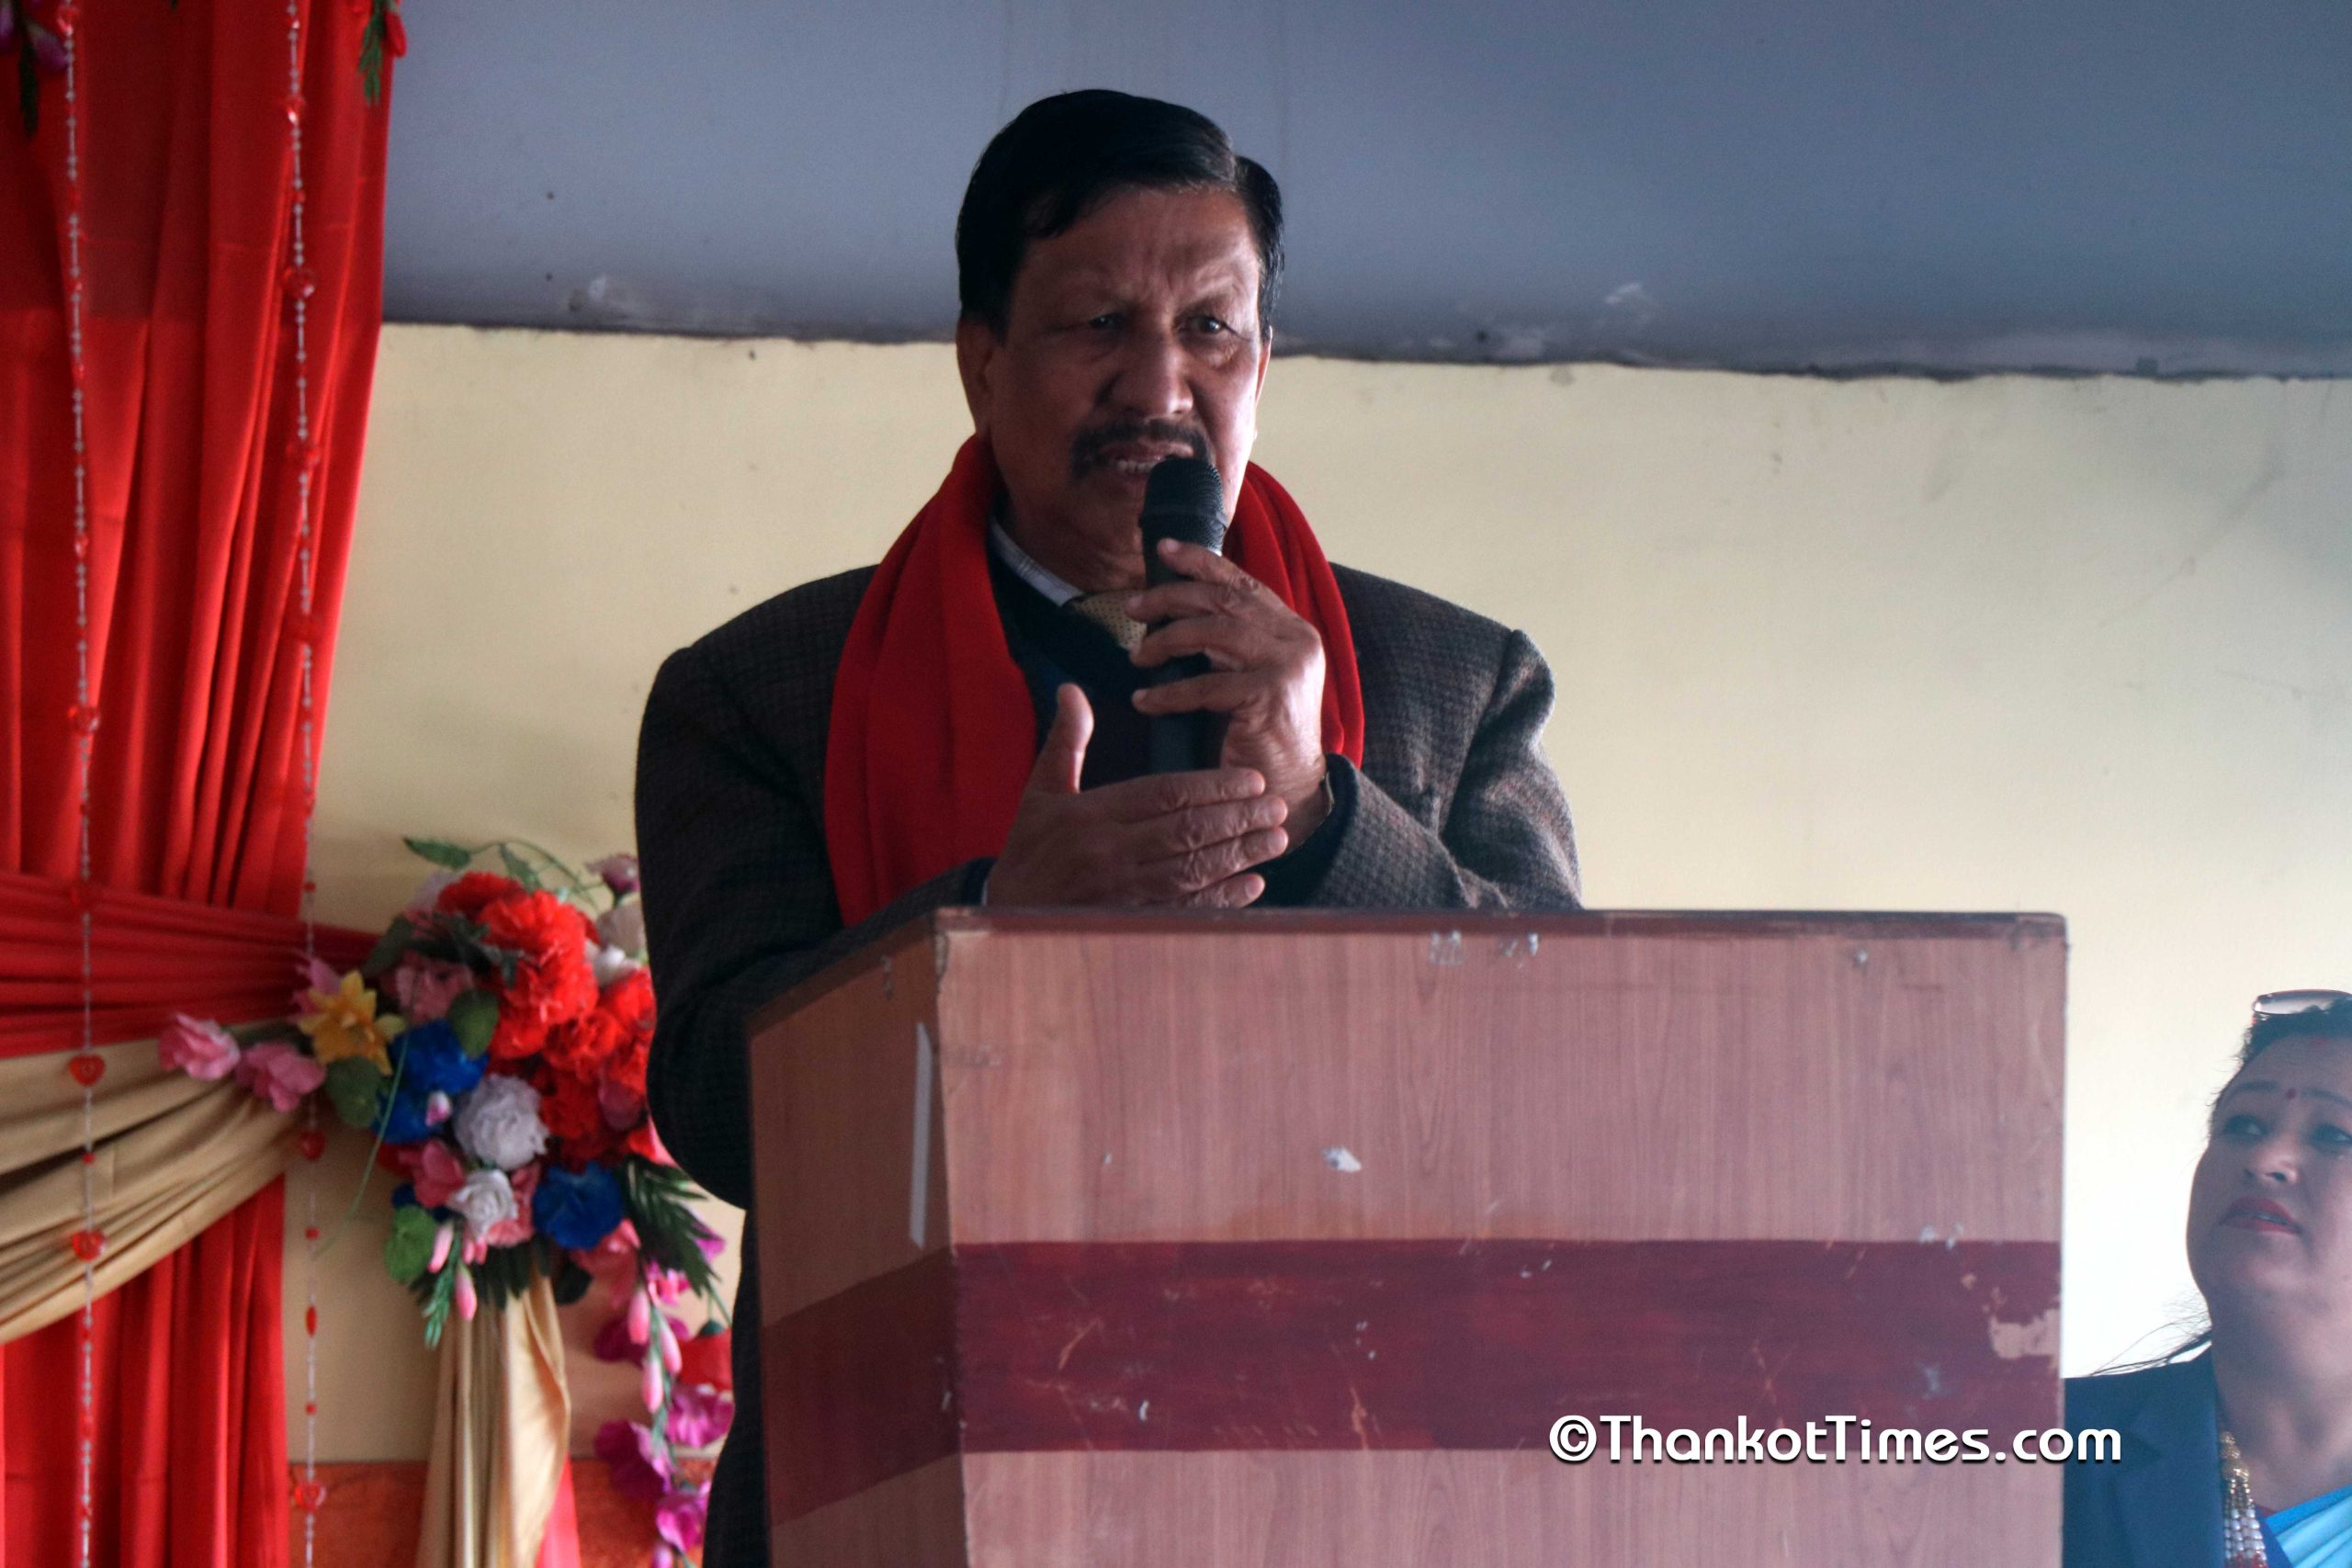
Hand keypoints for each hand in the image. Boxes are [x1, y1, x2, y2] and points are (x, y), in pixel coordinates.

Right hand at [987, 686, 1291, 906]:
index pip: (1164, 794)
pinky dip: (1221, 899)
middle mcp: (1107, 853)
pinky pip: (1183, 910)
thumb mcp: (1040, 793)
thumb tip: (1072, 690)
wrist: (1003, 915)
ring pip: (1191, 870)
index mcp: (1090, 815)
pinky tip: (1252, 885)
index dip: (1213, 786)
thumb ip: (1066, 743)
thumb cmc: (1028, 850)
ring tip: (1276, 839)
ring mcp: (1119, 892)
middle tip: (1278, 807)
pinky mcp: (1127, 922)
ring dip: (1239, 855)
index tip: (1251, 779)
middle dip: (1238, 818)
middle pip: (1187, 831)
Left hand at [1126, 538, 1330, 837]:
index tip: (1163, 550)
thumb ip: (1229, 643)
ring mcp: (1287, 666)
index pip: (1242, 582)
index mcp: (1292, 629)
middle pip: (1224, 599)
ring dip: (1166, 640)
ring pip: (1214, 632)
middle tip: (1132, 606)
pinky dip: (1169, 693)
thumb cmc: (1258, 736)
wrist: (1288, 791)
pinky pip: (1206, 685)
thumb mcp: (1248, 676)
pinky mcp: (1270, 698)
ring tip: (1138, 656)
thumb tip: (1175, 609)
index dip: (1202, 561)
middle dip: (1172, 597)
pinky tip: (1145, 701)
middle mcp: (1296, 640)